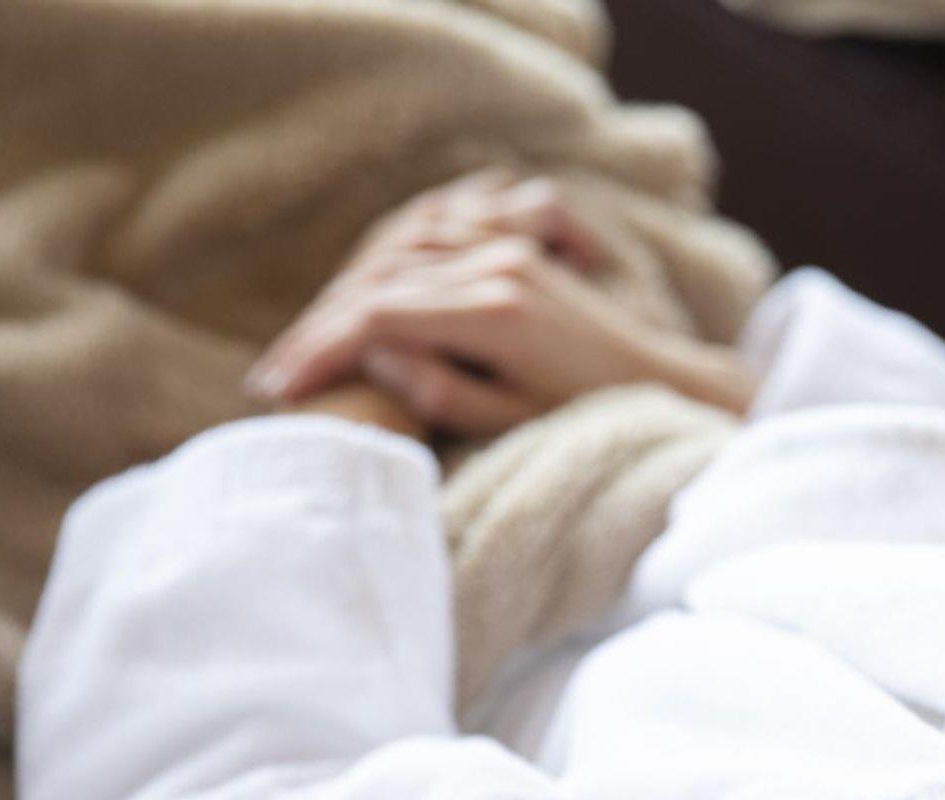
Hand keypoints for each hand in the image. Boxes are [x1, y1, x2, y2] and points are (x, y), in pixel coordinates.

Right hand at [246, 174, 753, 433]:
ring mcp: (511, 249)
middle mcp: (499, 266)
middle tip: (273, 376)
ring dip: (347, 292)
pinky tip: (359, 289)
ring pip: (402, 253)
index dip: (321, 349)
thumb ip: (442, 390)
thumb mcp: (515, 421)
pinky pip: (436, 233)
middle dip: (321, 328)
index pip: (380, 316)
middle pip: (381, 280)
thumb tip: (373, 353)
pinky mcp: (520, 248)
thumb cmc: (595, 420)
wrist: (671, 386)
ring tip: (307, 344)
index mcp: (496, 312)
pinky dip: (390, 257)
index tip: (276, 389)